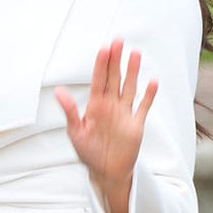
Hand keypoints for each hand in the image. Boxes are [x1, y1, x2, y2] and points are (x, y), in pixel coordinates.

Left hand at [54, 39, 157, 212]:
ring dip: (132, 71)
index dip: (102, 63)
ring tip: (135, 53)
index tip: (105, 47)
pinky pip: (143, 107)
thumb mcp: (76, 132)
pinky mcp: (136, 125)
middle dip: (116, 60)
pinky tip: (153, 81)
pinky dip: (149, 95)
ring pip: (129, 87)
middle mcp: (110, 105)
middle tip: (118, 40)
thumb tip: (59, 92)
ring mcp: (124, 113)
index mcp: (95, 105)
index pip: (99, 79)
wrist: (106, 172)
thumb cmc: (88, 152)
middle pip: (114, 78)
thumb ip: (70, 112)